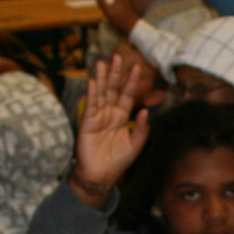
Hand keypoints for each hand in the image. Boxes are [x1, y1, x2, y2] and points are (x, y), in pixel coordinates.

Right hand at [69, 55, 151, 206]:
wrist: (101, 176)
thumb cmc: (118, 162)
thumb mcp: (136, 145)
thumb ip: (142, 129)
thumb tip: (146, 111)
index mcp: (121, 118)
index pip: (127, 95)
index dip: (132, 82)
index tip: (137, 67)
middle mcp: (109, 114)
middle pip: (112, 89)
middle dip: (115, 74)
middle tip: (118, 57)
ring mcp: (97, 117)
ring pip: (100, 94)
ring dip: (101, 78)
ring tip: (102, 63)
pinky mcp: (87, 124)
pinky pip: (90, 106)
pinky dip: (91, 94)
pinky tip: (92, 82)